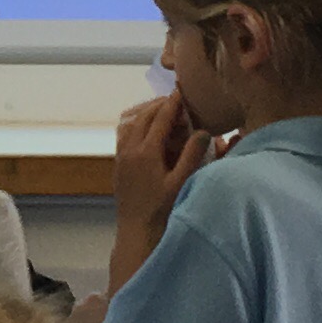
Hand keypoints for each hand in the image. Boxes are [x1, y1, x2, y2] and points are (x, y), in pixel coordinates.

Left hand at [111, 94, 212, 238]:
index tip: (181, 91)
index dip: (172, 103)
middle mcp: (130, 150)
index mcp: (146, 152)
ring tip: (162, 111)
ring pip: (131, 125)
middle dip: (159, 105)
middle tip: (174, 99)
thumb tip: (203, 132)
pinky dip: (137, 126)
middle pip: (143, 117)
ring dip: (146, 114)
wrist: (136, 231)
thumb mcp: (181, 183)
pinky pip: (125, 136)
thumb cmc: (162, 210)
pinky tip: (147, 132)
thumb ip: (192, 155)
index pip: (160, 119)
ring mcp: (121, 158)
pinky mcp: (118, 166)